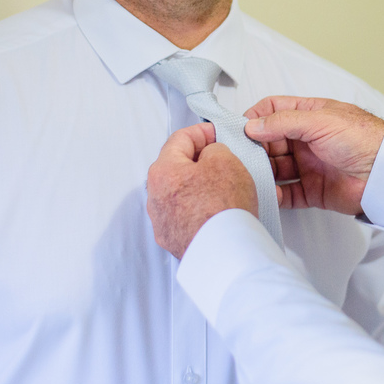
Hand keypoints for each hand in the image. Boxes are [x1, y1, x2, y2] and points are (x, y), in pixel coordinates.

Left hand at [146, 122, 258, 257]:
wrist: (223, 252)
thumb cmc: (222, 209)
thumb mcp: (225, 159)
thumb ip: (215, 149)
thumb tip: (212, 155)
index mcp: (163, 171)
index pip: (180, 139)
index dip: (202, 131)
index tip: (215, 134)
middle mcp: (156, 197)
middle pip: (178, 168)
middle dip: (201, 161)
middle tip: (224, 160)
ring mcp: (163, 221)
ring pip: (183, 194)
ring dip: (202, 187)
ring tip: (228, 189)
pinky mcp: (174, 240)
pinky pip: (188, 216)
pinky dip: (202, 210)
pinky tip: (221, 211)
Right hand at [244, 96, 383, 215]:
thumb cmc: (363, 139)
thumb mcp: (321, 120)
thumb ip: (284, 122)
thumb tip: (252, 125)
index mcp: (309, 116)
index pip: (273, 111)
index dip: (255, 118)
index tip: (239, 128)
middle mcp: (306, 140)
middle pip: (270, 142)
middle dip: (254, 149)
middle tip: (239, 156)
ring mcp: (309, 166)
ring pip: (275, 169)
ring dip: (262, 173)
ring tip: (249, 176)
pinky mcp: (313, 191)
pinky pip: (287, 194)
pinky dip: (275, 196)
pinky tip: (267, 194)